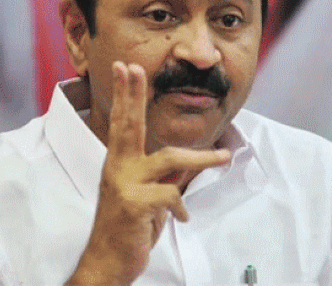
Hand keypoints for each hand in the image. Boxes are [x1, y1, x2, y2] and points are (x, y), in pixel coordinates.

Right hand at [67, 61, 230, 285]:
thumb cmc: (128, 228)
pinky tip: (183, 216)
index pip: (123, 123)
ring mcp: (123, 186)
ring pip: (169, 158)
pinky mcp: (133, 205)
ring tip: (223, 156)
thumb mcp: (149, 196)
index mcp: (120, 163)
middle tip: (134, 68)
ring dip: (202, 157)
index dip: (126, 95)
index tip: (126, 68)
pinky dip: (181, 205)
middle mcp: (117, 169)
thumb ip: (166, 175)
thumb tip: (191, 159)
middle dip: (132, 95)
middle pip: (128, 125)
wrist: (108, 262)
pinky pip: (170, 194)